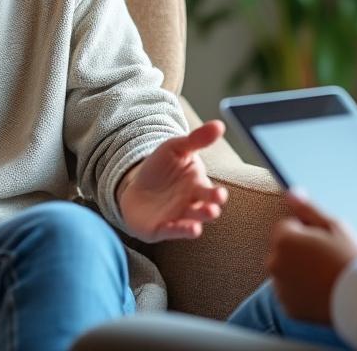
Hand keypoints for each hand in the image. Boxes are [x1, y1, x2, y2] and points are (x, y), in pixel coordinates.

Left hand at [116, 120, 228, 241]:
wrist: (135, 186)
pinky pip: (172, 231)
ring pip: (190, 223)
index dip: (216, 195)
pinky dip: (179, 231)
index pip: (211, 192)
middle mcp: (191, 205)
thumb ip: (197, 139)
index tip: (220, 194)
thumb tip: (219, 124)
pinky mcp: (161, 228)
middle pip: (204, 209)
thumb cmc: (161, 168)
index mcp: (197, 186)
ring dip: (196, 223)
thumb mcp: (176, 149)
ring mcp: (177, 218)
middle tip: (213, 209)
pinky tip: (187, 230)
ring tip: (199, 225)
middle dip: (209, 210)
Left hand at [267, 192, 356, 324]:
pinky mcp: (288, 307)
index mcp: (284, 240)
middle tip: (326, 258)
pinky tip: (321, 290)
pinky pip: (290, 293)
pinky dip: (301, 292)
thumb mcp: (334, 226)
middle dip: (298, 251)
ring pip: (286, 272)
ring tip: (325, 276)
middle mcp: (275, 264)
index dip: (307, 231)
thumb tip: (291, 192)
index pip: (286, 227)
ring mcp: (280, 288)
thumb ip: (307, 209)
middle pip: (283, 250)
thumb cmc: (350, 259)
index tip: (324, 241)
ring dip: (297, 271)